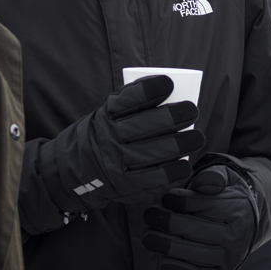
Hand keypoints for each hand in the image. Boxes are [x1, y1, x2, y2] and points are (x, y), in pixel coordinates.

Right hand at [36, 74, 204, 211]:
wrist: (75, 170)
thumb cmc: (103, 135)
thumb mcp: (107, 115)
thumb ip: (132, 105)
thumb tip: (172, 94)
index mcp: (106, 115)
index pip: (131, 97)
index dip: (153, 88)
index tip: (168, 84)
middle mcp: (110, 137)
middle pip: (151, 123)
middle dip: (178, 115)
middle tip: (191, 111)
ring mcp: (118, 162)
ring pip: (159, 151)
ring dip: (184, 143)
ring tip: (196, 137)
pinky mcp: (126, 185)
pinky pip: (158, 177)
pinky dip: (176, 170)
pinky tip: (184, 164)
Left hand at [141, 165, 257, 269]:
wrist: (248, 222)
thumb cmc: (226, 195)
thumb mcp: (225, 177)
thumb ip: (213, 176)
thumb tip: (202, 184)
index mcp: (237, 209)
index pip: (200, 204)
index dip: (175, 200)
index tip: (165, 197)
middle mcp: (235, 236)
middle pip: (191, 229)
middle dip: (164, 221)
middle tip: (149, 215)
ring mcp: (228, 258)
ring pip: (189, 253)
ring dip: (163, 245)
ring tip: (148, 235)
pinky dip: (174, 269)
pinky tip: (162, 259)